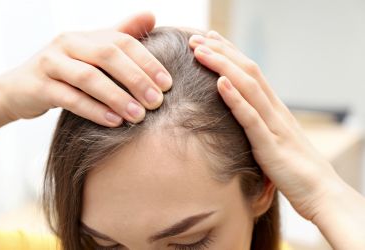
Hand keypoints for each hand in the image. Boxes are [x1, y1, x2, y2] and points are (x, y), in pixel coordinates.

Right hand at [0, 11, 171, 126]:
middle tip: (157, 102)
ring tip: (139, 115)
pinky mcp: (38, 86)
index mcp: (86, 35)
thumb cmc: (66, 72)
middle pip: (107, 56)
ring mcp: (51, 63)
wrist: (20, 88)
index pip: (123, 42)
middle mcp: (68, 43)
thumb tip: (151, 15)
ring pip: (88, 77)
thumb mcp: (92, 52)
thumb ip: (121, 35)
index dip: (148, 62)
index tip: (168, 84)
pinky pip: (69, 98)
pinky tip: (114, 122)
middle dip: (136, 79)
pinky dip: (94, 110)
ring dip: (117, 97)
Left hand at [189, 31, 340, 221]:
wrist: (320, 191)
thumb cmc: (294, 167)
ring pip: (248, 87)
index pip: (250, 72)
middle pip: (247, 72)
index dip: (230, 53)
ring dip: (223, 66)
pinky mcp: (271, 146)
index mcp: (274, 108)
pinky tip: (220, 83)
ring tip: (201, 51)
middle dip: (221, 52)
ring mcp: (274, 125)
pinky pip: (251, 118)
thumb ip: (259, 124)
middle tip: (196, 38)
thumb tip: (240, 116)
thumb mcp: (274, 138)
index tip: (209, 40)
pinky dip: (235, 99)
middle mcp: (275, 110)